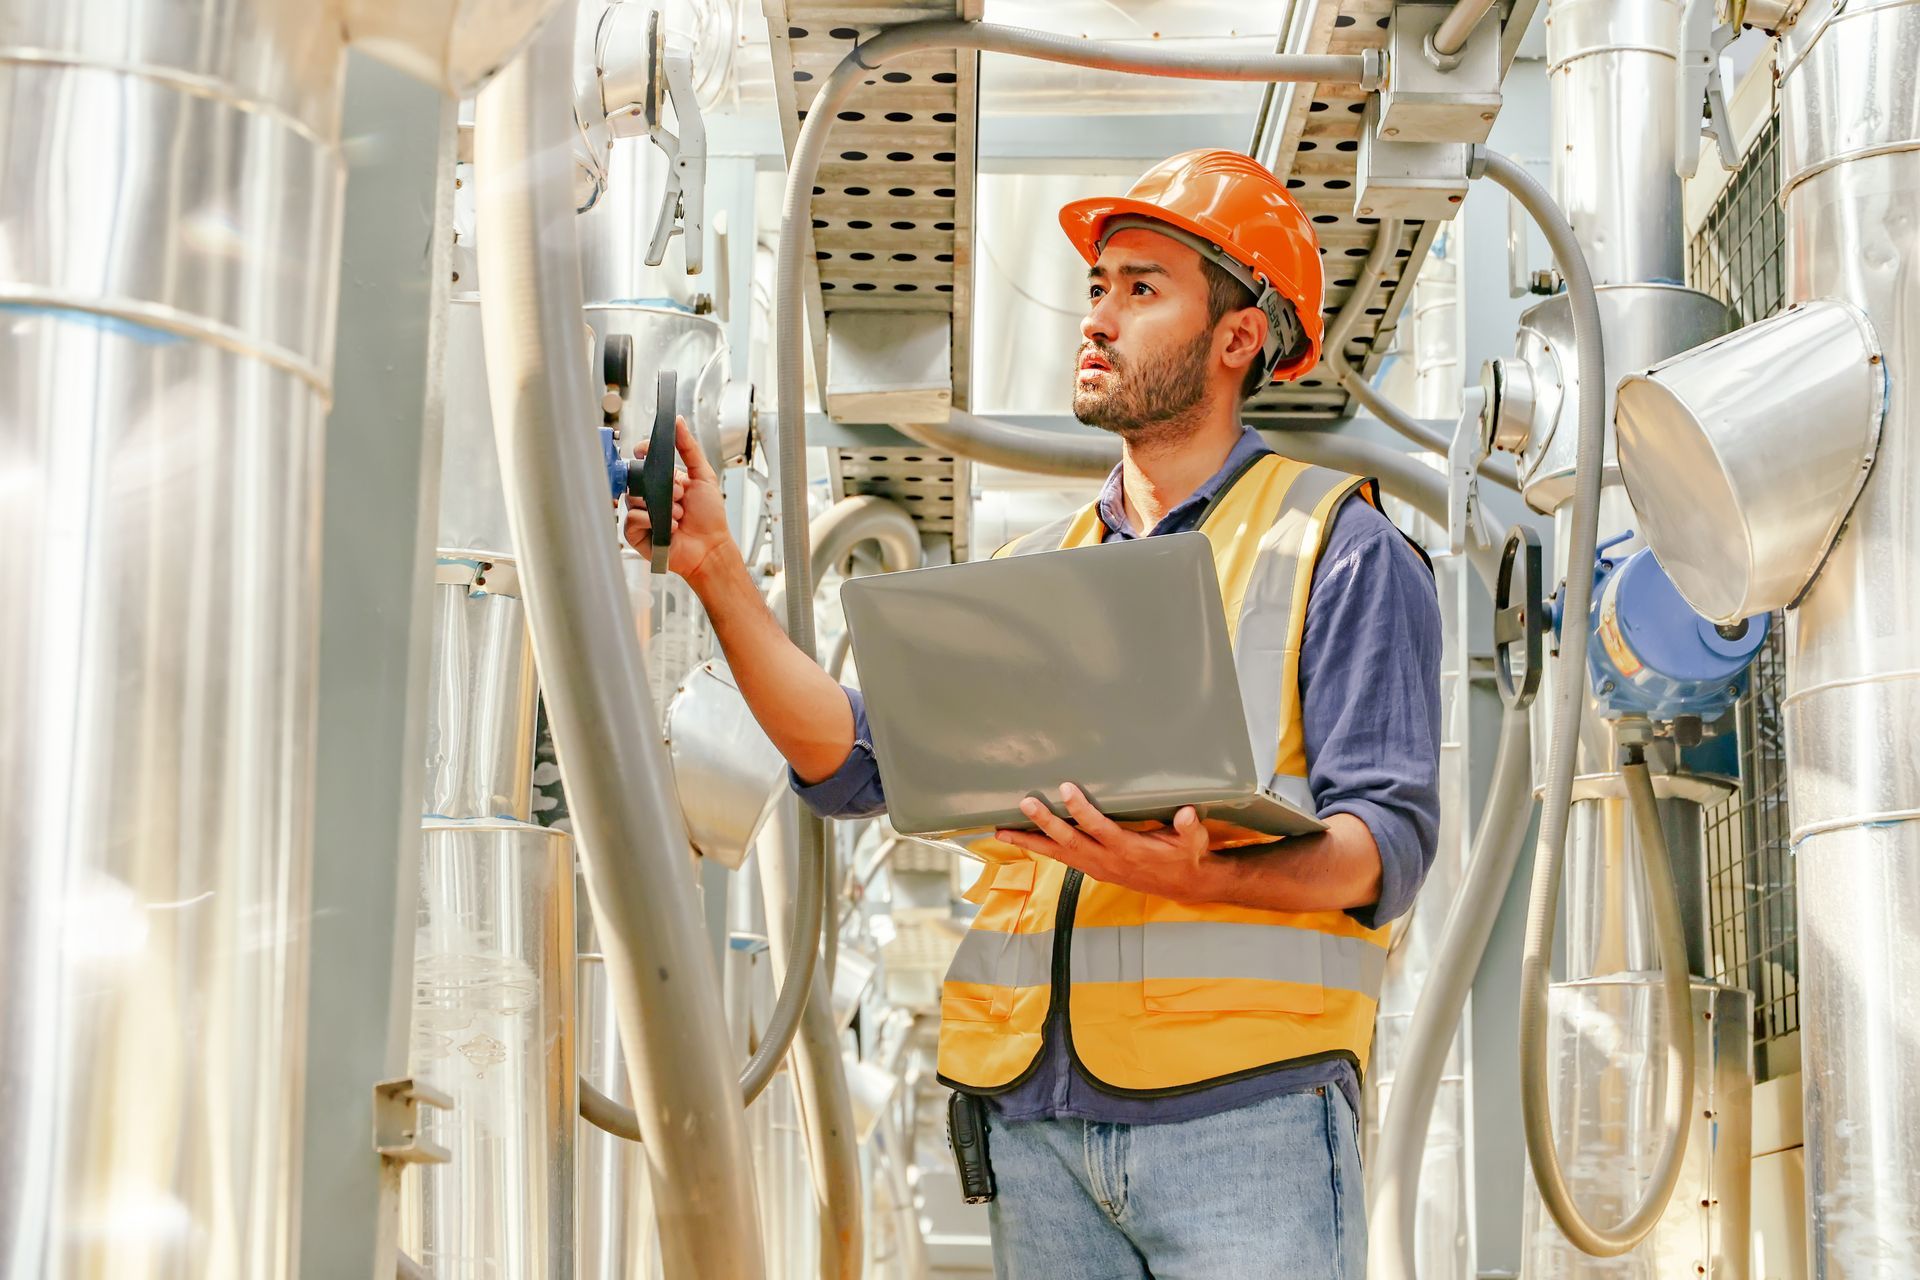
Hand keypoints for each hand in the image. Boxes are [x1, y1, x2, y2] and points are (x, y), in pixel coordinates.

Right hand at [623, 416, 734, 586]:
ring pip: (634, 498)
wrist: (711, 548)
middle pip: (637, 478)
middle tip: (679, 495)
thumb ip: (689, 448)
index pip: (643, 460)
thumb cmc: (710, 518)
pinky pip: (632, 518)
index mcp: (665, 482)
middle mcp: (652, 497)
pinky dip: (652, 520)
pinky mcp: (637, 533)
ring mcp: (643, 514)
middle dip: (661, 485)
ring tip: (679, 515)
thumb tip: (678, 423)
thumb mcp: (703, 476)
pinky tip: (669, 527)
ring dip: (661, 506)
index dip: (642, 453)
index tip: (645, 450)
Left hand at [994, 783, 1217, 902]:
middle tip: (1025, 803)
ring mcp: (1098, 867)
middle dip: (1045, 823)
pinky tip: (1023, 840)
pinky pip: (1062, 859)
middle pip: (1069, 842)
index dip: (1082, 810)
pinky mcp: (1094, 870)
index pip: (1099, 828)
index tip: (1066, 789)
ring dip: (1030, 842)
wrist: (1184, 884)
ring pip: (1058, 854)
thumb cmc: (1186, 855)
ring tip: (1001, 833)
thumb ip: (1188, 826)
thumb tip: (1186, 812)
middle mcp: (1107, 860)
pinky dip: (1041, 849)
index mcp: (1128, 849)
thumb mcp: (1193, 841)